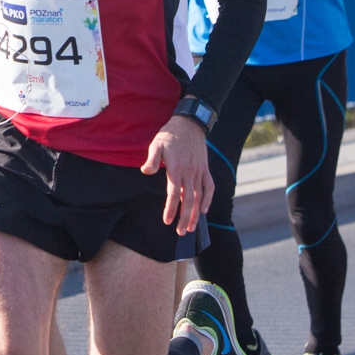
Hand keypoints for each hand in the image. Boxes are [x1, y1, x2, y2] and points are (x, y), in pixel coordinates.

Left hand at [140, 115, 214, 235]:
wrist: (190, 122)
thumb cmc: (170, 134)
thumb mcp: (156, 144)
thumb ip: (152, 159)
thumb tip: (145, 172)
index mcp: (176, 168)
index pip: (173, 194)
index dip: (171, 209)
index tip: (167, 221)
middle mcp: (189, 172)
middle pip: (188, 200)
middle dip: (185, 218)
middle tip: (181, 232)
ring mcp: (199, 171)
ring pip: (199, 197)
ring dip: (196, 214)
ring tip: (191, 227)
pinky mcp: (205, 169)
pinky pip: (209, 186)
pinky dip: (208, 199)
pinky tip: (204, 210)